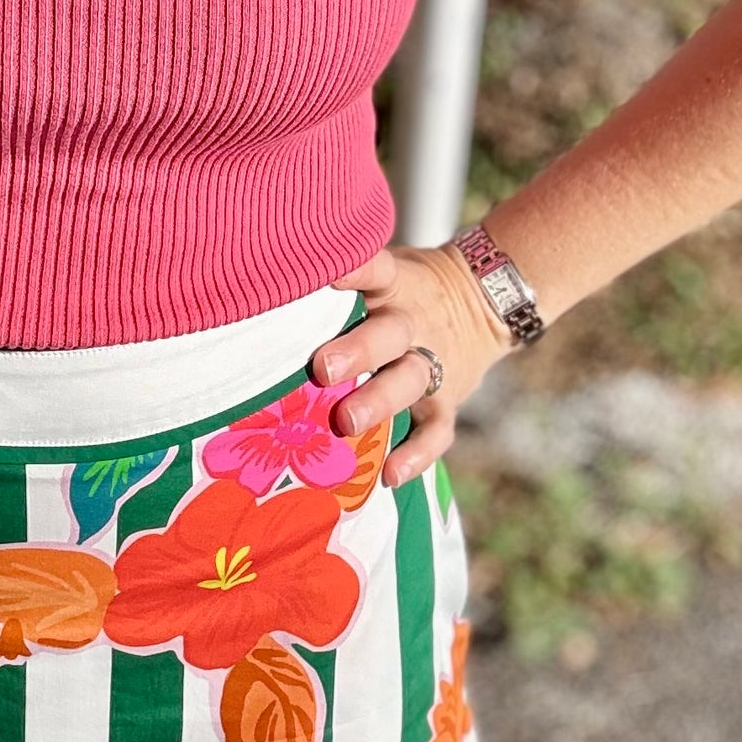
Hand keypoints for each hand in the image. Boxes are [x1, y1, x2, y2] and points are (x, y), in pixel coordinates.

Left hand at [311, 242, 511, 487]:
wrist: (481, 303)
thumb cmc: (401, 291)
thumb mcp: (382, 273)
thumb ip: (336, 284)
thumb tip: (260, 284)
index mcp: (392, 284)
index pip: (374, 268)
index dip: (352, 269)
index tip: (324, 274)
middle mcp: (412, 323)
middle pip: (389, 333)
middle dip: (358, 351)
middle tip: (324, 368)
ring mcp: (433, 363)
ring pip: (410, 381)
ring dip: (380, 401)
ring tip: (347, 422)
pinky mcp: (447, 401)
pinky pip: (437, 431)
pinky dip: (417, 454)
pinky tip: (390, 474)